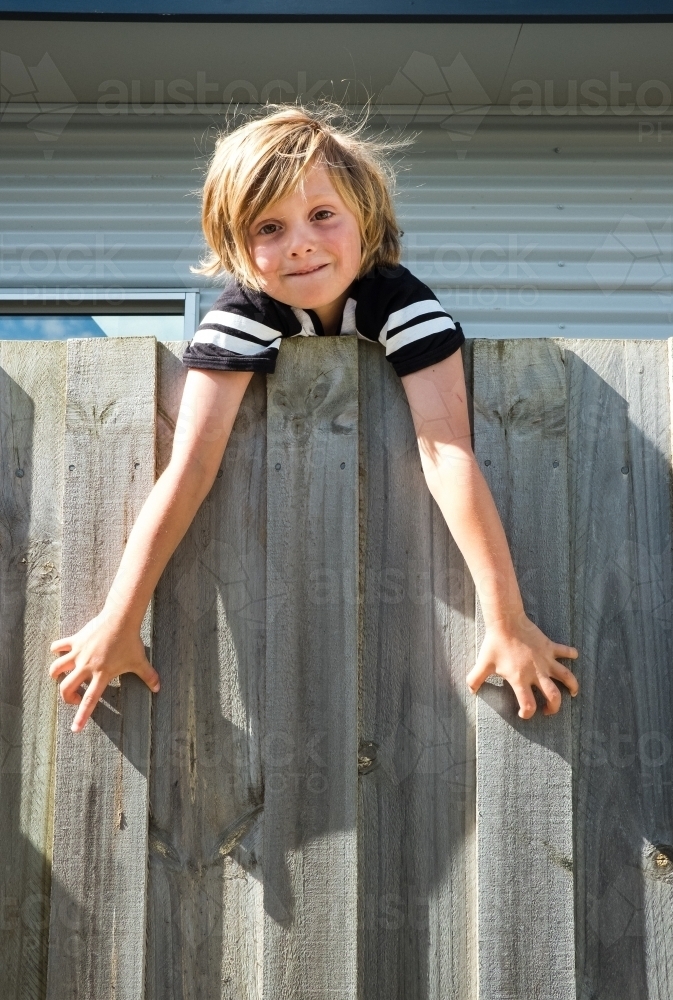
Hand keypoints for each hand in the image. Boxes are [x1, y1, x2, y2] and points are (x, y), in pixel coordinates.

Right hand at [49, 612, 160, 732]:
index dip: (82, 716)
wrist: (120, 620)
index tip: (75, 729)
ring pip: (56, 668)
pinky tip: (60, 652)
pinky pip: (58, 646)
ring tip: (62, 676)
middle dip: (67, 697)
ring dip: (56, 674)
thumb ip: (148, 676)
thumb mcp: (140, 661)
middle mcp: (86, 666)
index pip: (90, 701)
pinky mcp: (75, 641)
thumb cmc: (130, 641)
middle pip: (67, 688)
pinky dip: (56, 650)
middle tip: (75, 697)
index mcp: (102, 675)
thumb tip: (158, 688)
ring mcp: (78, 653)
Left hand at [466, 611, 578, 718]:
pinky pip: (565, 651)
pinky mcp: (549, 647)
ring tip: (573, 692)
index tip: (523, 713)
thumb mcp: (483, 663)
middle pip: (554, 696)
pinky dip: (571, 654)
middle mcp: (536, 673)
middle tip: (549, 709)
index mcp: (520, 679)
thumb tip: (470, 691)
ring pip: (566, 677)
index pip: (528, 704)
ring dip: (572, 685)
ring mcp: (545, 660)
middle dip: (554, 707)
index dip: (526, 713)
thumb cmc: (494, 644)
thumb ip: (475, 679)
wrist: (506, 622)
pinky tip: (574, 656)